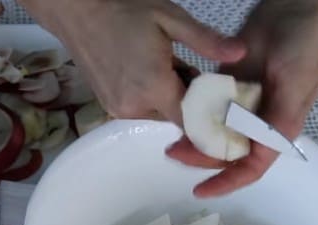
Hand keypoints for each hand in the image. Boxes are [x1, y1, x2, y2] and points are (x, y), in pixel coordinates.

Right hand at [18, 0, 244, 125]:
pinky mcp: (108, 106)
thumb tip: (240, 53)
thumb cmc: (123, 10)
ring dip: (168, 96)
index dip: (210, 113)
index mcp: (154, 88)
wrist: (76, 11)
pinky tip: (145, 69)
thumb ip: (206, 41)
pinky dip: (149, 95)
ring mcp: (118, 109)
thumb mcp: (170, 19)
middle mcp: (135, 107)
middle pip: (177, 117)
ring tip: (164, 63)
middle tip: (188, 65)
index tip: (222, 97)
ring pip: (159, 112)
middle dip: (189, 98)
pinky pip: (140, 108)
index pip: (193, 121)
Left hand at [166, 0, 317, 196]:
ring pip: (213, 133)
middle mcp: (258, 122)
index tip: (201, 190)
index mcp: (279, 128)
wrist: (290, 8)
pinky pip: (207, 108)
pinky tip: (176, 115)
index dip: (227, 181)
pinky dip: (193, 115)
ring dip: (193, 139)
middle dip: (200, 157)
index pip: (252, 166)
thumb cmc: (302, 46)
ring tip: (171, 140)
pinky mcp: (227, 86)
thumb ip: (279, 117)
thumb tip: (259, 149)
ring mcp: (242, 105)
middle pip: (227, 152)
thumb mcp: (296, 83)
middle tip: (173, 152)